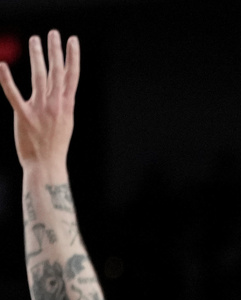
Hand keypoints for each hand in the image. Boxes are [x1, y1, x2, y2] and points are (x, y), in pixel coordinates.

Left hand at [0, 30, 79, 167]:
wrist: (47, 165)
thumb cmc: (54, 146)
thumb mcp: (65, 122)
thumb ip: (61, 104)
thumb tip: (59, 90)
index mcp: (66, 106)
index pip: (72, 76)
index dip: (73, 57)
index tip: (73, 41)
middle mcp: (55, 105)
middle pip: (57, 72)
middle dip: (56, 51)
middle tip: (54, 33)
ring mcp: (40, 110)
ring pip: (39, 77)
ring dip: (37, 57)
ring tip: (35, 40)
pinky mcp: (24, 116)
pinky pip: (13, 94)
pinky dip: (6, 80)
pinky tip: (2, 66)